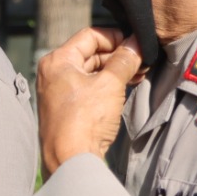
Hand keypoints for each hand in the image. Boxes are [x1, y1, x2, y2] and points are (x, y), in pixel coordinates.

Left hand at [35, 27, 142, 176]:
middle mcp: (53, 73)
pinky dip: (107, 85)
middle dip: (118, 56)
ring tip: (140, 74)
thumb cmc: (85, 119)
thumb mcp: (109, 84)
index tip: (137, 43)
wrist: (70, 159)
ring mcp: (58, 91)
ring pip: (91, 71)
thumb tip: (137, 43)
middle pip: (91, 53)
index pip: (90, 36)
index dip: (116, 37)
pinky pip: (89, 88)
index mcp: (58, 60)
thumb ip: (124, 60)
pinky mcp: (66, 107)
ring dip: (115, 71)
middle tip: (143, 61)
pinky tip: (127, 87)